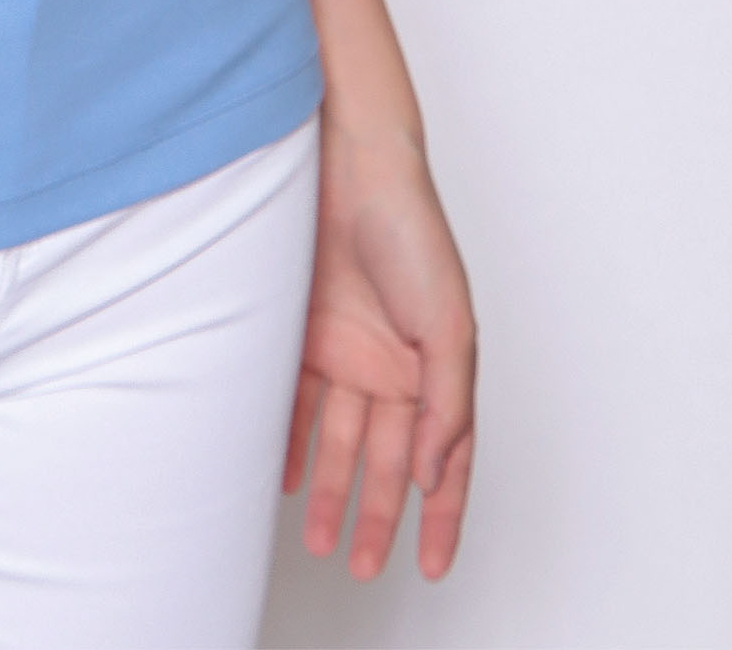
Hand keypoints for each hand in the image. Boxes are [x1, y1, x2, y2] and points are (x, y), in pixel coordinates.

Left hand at [282, 116, 476, 581]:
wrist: (348, 165)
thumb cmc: (411, 231)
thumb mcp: (447, 325)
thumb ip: (445, 405)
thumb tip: (432, 475)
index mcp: (437, 370)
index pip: (445, 461)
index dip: (443, 517)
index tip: (432, 565)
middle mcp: (394, 367)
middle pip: (388, 461)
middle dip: (378, 517)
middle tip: (362, 566)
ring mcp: (349, 351)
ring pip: (341, 441)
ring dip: (332, 490)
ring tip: (319, 540)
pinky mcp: (305, 331)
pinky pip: (297, 402)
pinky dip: (290, 441)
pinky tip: (283, 477)